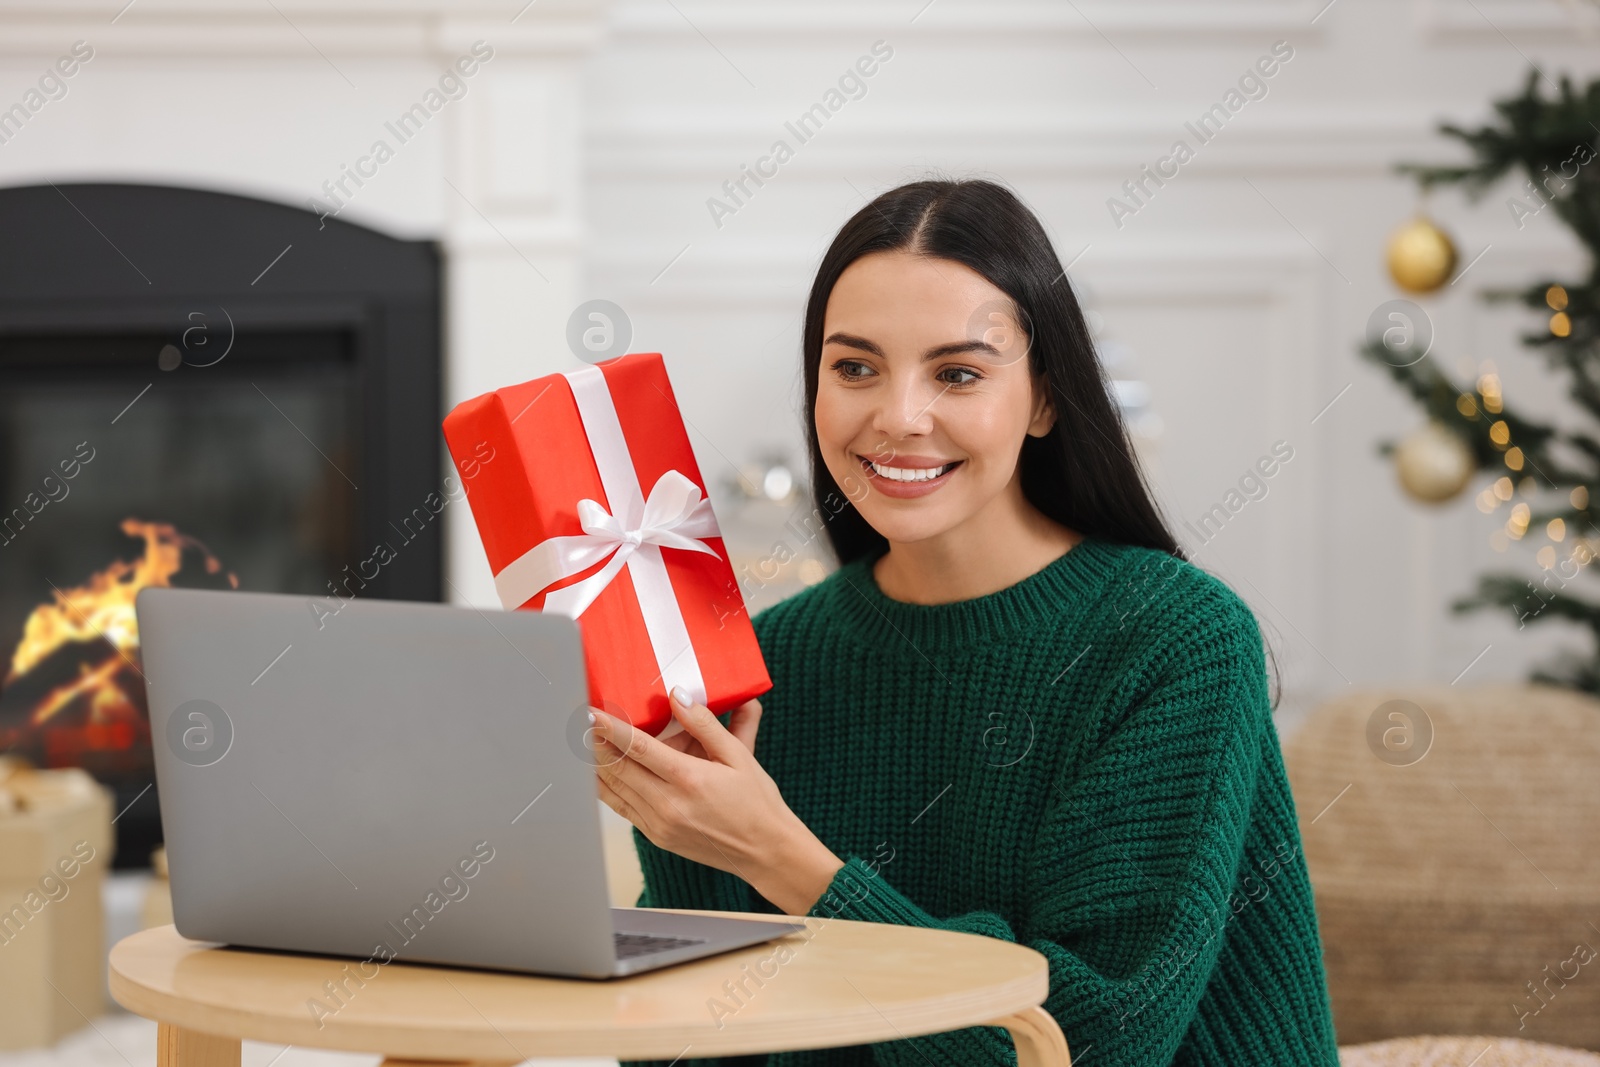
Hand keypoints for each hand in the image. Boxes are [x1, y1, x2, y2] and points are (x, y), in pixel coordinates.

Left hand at [593, 687, 842, 915]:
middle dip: (596, 742)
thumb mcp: (740, 756)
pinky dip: (608, 787)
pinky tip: (600, 772)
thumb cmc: (757, 803)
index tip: (591, 712)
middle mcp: (669, 804)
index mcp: (690, 780)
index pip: (639, 749)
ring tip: (583, 741)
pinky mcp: (656, 835)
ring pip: (615, 789)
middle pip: (618, 768)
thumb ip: (706, 724)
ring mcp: (659, 824)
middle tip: (581, 720)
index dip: (610, 729)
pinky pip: (622, 807)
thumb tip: (679, 696)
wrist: (765, 852)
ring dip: (596, 764)